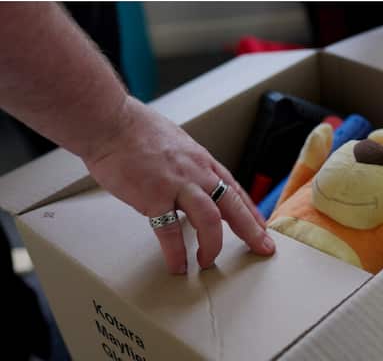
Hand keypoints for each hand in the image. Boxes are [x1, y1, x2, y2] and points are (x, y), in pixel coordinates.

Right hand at [83, 97, 275, 273]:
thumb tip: (189, 183)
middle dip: (251, 229)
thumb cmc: (137, 131)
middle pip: (233, 205)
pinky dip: (176, 252)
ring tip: (208, 263)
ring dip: (213, 245)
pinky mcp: (152, 196)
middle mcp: (197, 173)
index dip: (250, 210)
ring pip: (210, 218)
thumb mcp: (176, 145)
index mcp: (202, 161)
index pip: (235, 189)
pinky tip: (178, 266)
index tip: (261, 226)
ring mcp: (177, 184)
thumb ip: (186, 166)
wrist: (111, 122)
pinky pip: (169, 230)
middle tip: (264, 248)